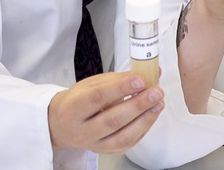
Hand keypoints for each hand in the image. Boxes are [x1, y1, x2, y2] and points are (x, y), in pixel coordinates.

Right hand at [47, 72, 162, 152]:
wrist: (64, 125)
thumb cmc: (80, 100)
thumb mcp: (92, 84)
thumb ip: (119, 78)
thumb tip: (149, 71)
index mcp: (72, 108)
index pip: (98, 98)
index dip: (120, 88)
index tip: (141, 80)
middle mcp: (81, 130)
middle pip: (113, 120)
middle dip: (138, 105)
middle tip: (156, 92)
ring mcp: (94, 144)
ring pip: (123, 136)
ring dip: (145, 119)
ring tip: (159, 103)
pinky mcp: (106, 151)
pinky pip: (128, 143)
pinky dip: (143, 128)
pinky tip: (151, 114)